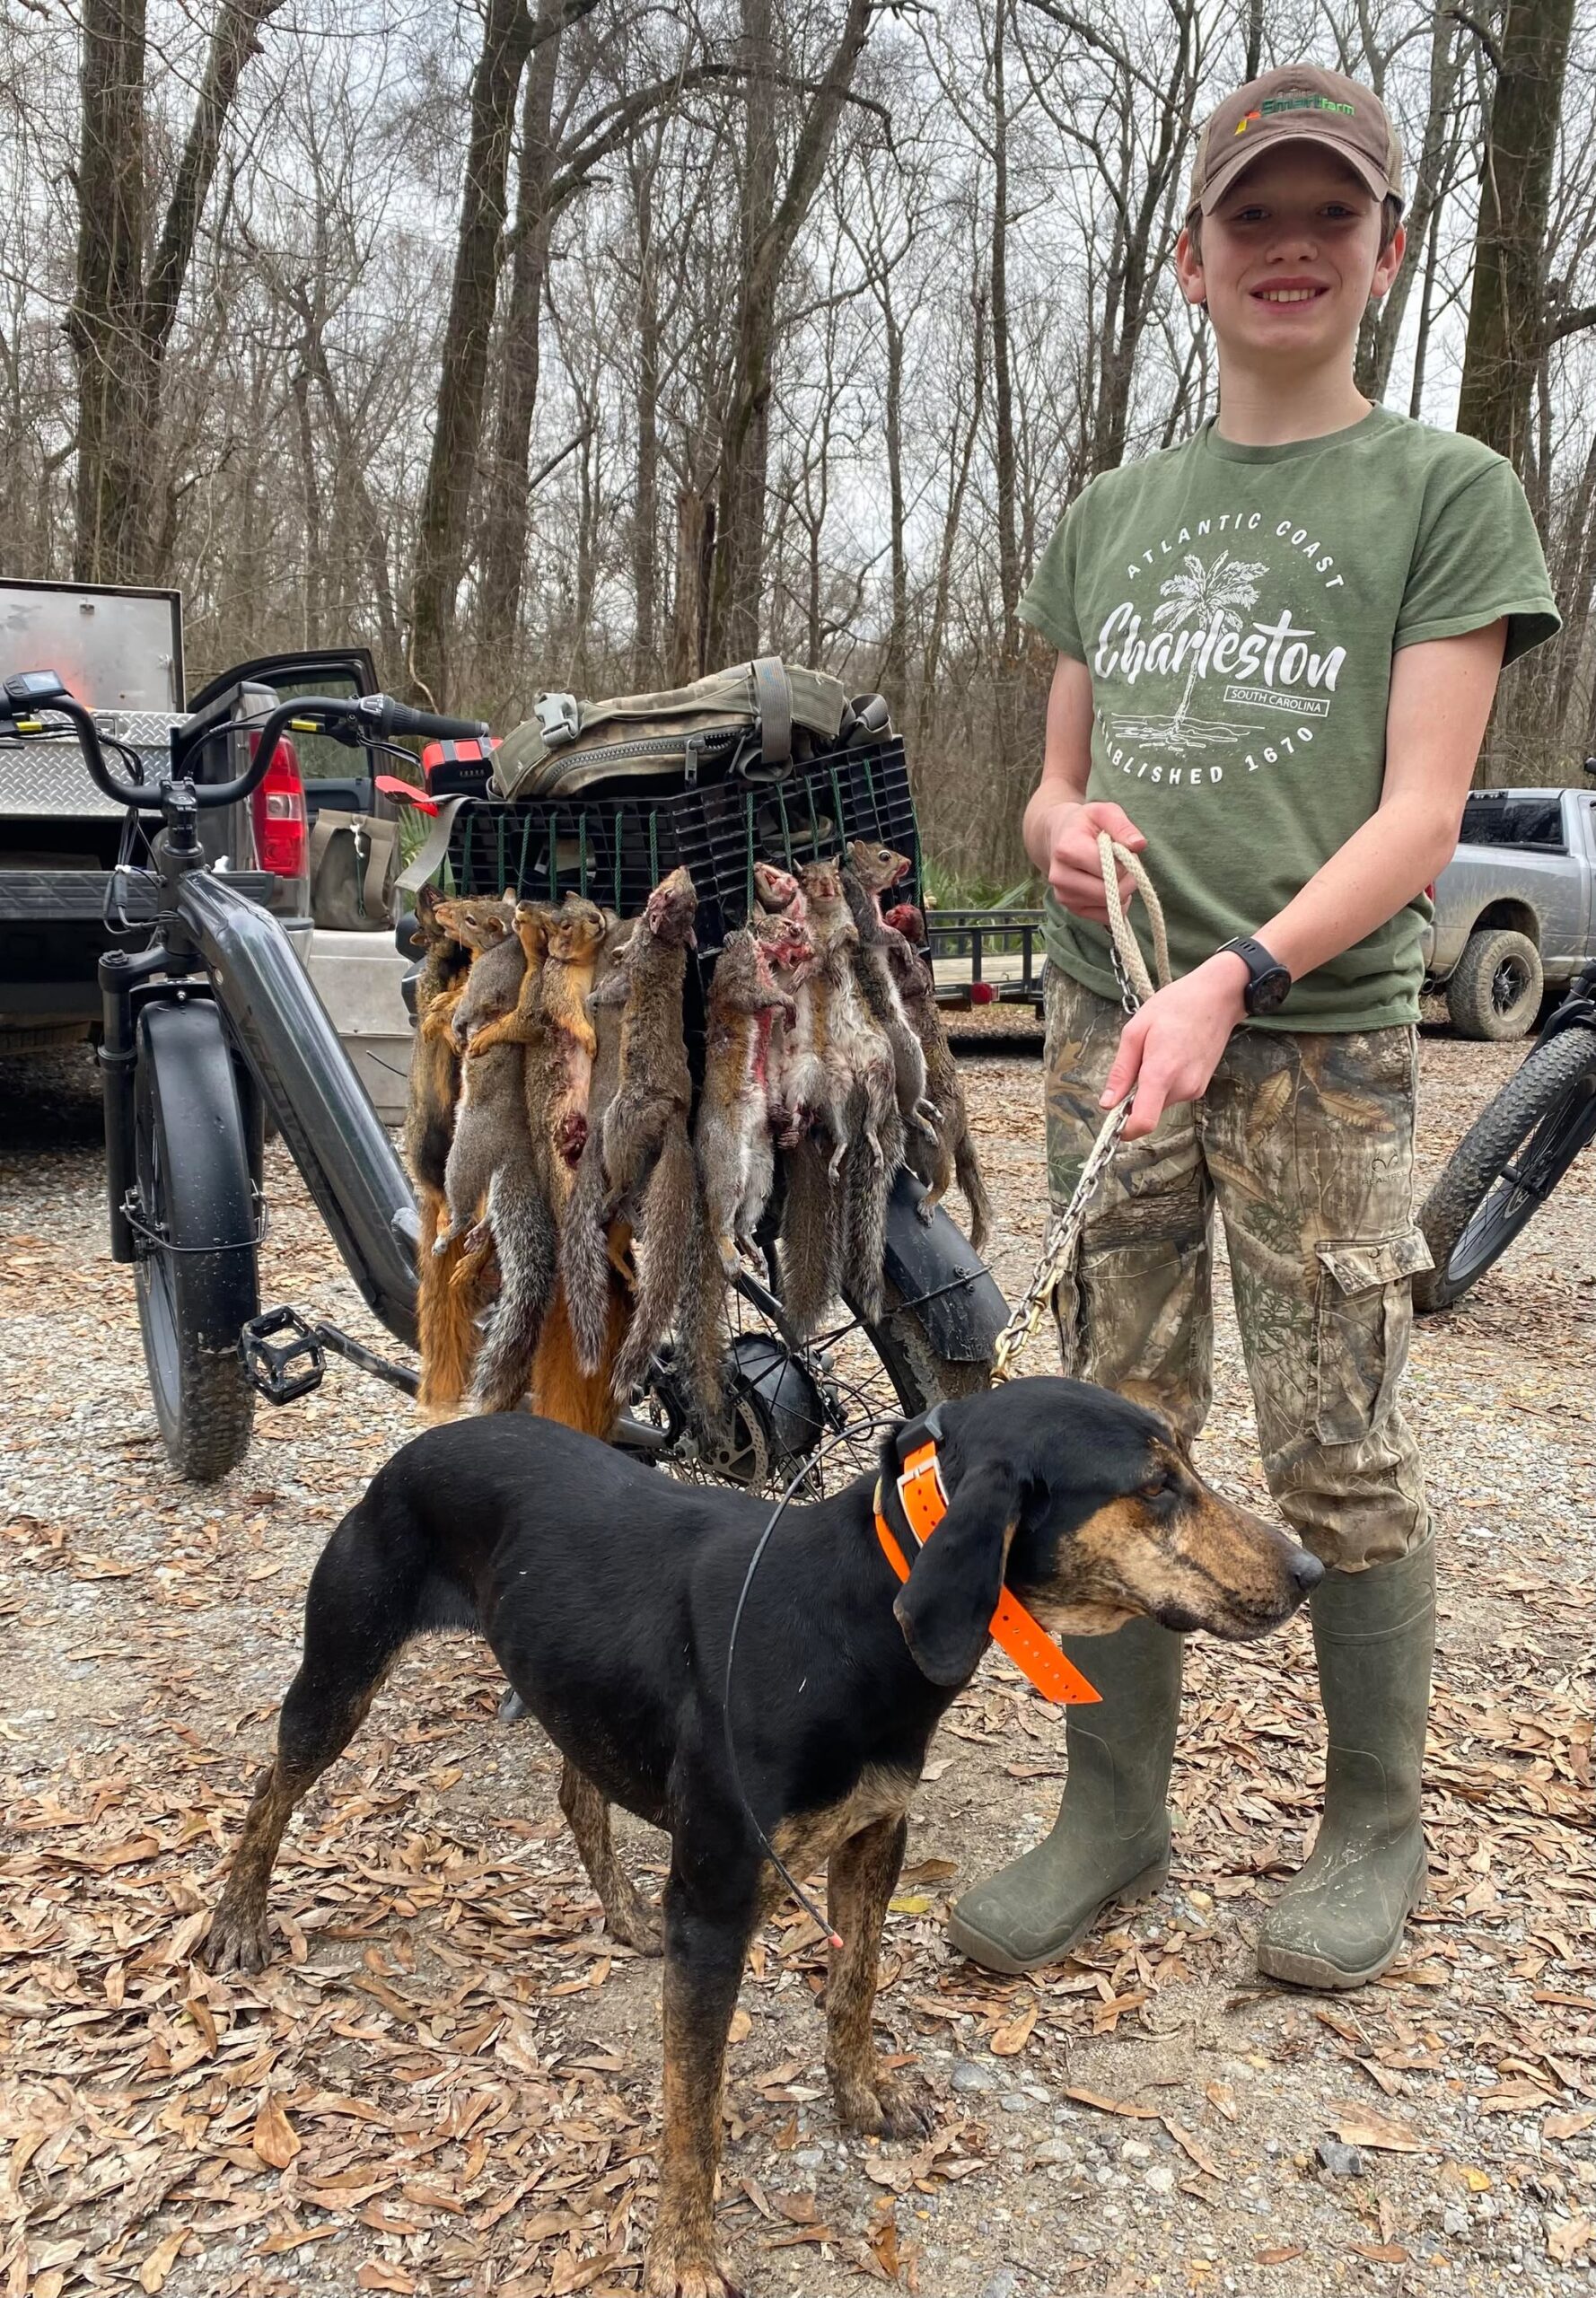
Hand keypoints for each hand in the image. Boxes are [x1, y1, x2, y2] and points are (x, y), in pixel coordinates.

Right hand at [1045, 800, 1145, 923]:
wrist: (1059, 837)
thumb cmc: (1086, 824)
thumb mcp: (1104, 812)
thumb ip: (1122, 826)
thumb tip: (1138, 845)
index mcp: (1067, 849)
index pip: (1109, 869)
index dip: (1125, 860)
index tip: (1121, 848)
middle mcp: (1060, 877)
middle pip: (1109, 892)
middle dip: (1127, 879)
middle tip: (1125, 863)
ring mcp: (1064, 896)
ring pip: (1110, 906)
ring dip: (1122, 891)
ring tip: (1115, 872)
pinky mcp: (1072, 910)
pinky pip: (1106, 917)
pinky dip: (1116, 905)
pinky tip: (1109, 886)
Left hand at [1101, 953, 1249, 1139]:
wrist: (1218, 998)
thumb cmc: (1176, 1006)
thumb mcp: (1136, 1031)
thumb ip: (1121, 1071)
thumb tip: (1107, 1104)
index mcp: (1162, 1072)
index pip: (1144, 1122)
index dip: (1125, 1130)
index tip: (1113, 1123)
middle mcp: (1182, 1087)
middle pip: (1148, 1111)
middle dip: (1134, 1097)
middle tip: (1136, 1062)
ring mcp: (1195, 1089)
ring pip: (1159, 1102)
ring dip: (1149, 1087)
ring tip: (1156, 1052)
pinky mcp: (1200, 1087)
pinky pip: (1172, 1094)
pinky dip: (1163, 1083)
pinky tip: (1169, 1055)